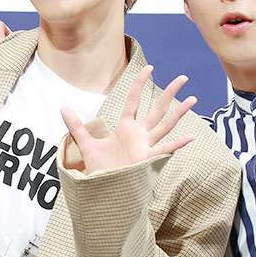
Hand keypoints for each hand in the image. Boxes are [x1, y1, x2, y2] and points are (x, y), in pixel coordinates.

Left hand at [61, 66, 195, 174]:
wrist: (103, 188)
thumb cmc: (99, 168)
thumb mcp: (86, 143)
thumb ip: (76, 126)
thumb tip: (62, 108)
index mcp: (126, 128)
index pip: (134, 101)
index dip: (140, 84)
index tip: (149, 68)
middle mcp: (139, 134)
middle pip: (157, 109)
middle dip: (169, 93)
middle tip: (183, 77)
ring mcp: (146, 146)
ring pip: (165, 125)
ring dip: (179, 113)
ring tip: (193, 99)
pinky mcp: (147, 159)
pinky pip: (165, 150)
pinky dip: (177, 144)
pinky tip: (190, 136)